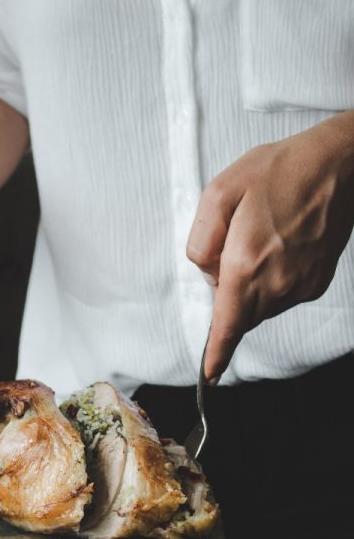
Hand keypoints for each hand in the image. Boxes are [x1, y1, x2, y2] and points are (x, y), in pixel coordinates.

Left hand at [186, 113, 353, 380]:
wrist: (339, 164)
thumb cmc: (277, 171)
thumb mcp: (219, 193)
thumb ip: (201, 242)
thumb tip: (208, 276)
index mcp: (246, 265)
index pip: (227, 324)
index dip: (216, 352)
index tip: (209, 374)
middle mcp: (276, 284)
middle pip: (241, 314)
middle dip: (229, 294)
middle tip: (238, 245)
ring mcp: (301, 286)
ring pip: (262, 307)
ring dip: (252, 287)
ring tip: (263, 238)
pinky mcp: (318, 283)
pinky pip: (284, 295)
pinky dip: (274, 280)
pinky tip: (282, 244)